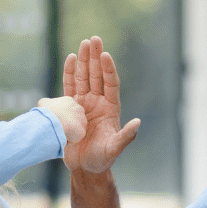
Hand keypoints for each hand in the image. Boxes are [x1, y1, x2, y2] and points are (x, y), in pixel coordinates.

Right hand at [37, 96, 85, 142]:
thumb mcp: (43, 102)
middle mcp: (79, 109)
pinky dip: (69, 140)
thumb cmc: (47, 111)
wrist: (52, 121)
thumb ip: (48, 103)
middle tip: (59, 127)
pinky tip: (62, 138)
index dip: (62, 115)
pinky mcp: (82, 131)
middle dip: (68, 123)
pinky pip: (75, 138)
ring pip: (76, 128)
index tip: (57, 119)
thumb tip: (48, 105)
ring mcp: (82, 120)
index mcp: (69, 101)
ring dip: (69, 132)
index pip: (68, 108)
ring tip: (60, 133)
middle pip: (74, 118)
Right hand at [63, 36, 140, 172]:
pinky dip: (69, 73)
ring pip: (84, 78)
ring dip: (84, 61)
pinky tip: (71, 59)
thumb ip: (126, 136)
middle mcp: (98, 102)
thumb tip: (137, 123)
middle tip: (94, 39)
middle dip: (95, 58)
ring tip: (84, 43)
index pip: (110, 84)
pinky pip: (70, 87)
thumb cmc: (102, 159)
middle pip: (97, 75)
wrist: (84, 168)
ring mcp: (84, 104)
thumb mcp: (115, 149)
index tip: (106, 55)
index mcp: (110, 108)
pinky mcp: (70, 108)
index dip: (108, 69)